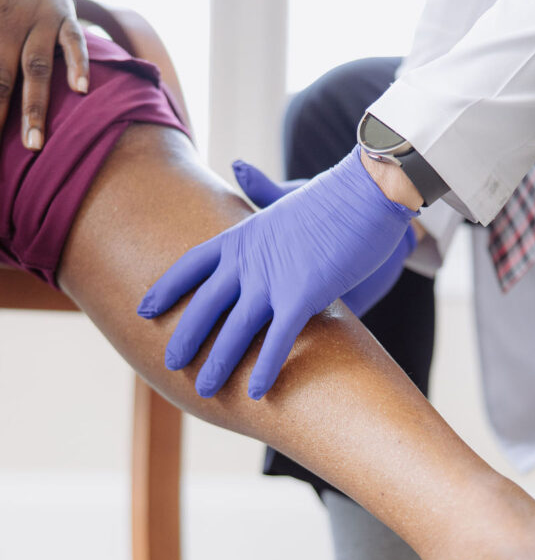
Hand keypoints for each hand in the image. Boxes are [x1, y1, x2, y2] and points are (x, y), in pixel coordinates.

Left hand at [0, 0, 88, 150]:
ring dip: (34, 108)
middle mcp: (10, 26)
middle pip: (2, 78)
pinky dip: (78, 64)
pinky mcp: (66, 18)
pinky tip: (80, 89)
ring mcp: (40, 23)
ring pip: (35, 68)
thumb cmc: (1, 5)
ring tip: (34, 144)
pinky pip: (74, 42)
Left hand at [138, 146, 417, 398]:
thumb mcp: (286, 196)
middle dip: (185, 336)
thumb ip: (259, 191)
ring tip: (206, 391)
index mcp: (240, 236)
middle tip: (170, 364)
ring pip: (235, 330)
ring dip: (219, 364)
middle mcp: (247, 260)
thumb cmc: (333, 196)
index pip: (191, 265)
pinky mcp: (302, 296)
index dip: (166, 289)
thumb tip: (236, 166)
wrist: (365, 192)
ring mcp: (272, 279)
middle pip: (205, 304)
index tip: (144, 310)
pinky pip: (277, 341)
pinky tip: (257, 394)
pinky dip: (266, 369)